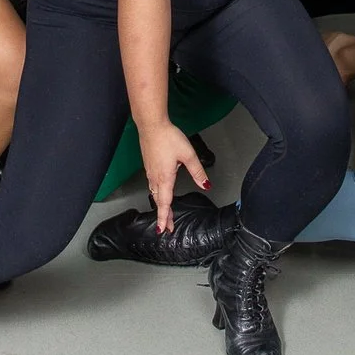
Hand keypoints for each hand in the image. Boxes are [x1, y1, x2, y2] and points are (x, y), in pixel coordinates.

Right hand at [137, 118, 209, 233]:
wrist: (151, 125)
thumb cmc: (168, 137)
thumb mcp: (188, 154)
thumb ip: (198, 171)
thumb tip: (206, 185)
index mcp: (165, 178)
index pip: (165, 203)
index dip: (165, 217)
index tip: (164, 229)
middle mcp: (155, 177)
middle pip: (158, 201)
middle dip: (163, 215)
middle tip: (166, 227)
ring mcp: (150, 171)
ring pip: (154, 193)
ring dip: (160, 205)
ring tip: (164, 212)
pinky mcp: (148, 164)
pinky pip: (152, 184)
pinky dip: (156, 194)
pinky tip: (159, 191)